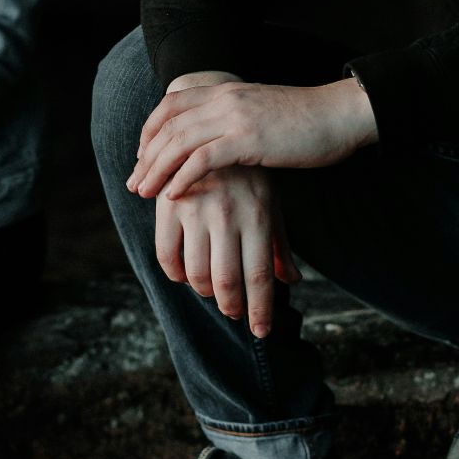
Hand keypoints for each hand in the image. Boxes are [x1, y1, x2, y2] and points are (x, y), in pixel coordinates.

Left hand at [128, 78, 378, 199]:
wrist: (339, 116)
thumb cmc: (307, 122)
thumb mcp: (262, 112)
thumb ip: (237, 119)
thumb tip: (222, 140)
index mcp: (226, 91)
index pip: (171, 105)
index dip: (150, 130)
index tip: (142, 157)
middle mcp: (224, 99)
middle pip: (168, 125)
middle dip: (146, 156)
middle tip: (134, 183)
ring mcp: (235, 117)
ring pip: (178, 142)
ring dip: (156, 169)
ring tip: (144, 192)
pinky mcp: (248, 139)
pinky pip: (202, 159)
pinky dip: (182, 177)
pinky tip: (173, 195)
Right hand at [156, 165, 300, 337]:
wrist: (213, 126)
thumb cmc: (249, 173)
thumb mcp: (270, 204)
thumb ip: (278, 245)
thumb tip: (291, 281)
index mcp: (258, 217)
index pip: (260, 277)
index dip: (260, 311)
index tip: (261, 333)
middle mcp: (227, 216)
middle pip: (226, 282)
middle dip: (232, 307)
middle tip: (235, 313)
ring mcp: (195, 210)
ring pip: (196, 274)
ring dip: (205, 292)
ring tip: (213, 291)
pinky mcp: (168, 205)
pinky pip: (166, 255)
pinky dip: (176, 274)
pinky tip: (186, 274)